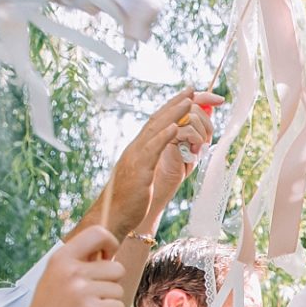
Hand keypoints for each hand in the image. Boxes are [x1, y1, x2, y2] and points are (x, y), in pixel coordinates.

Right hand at [29, 226, 125, 306]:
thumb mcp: (56, 279)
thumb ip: (79, 263)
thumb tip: (108, 250)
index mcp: (60, 259)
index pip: (97, 233)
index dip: (110, 242)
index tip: (107, 256)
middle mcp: (71, 272)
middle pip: (116, 267)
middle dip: (110, 282)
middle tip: (88, 297)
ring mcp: (83, 291)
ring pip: (118, 289)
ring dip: (108, 301)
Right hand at [93, 89, 221, 238]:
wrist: (113, 217)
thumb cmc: (131, 200)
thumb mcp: (146, 176)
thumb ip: (155, 162)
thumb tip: (168, 153)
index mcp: (140, 149)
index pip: (158, 123)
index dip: (173, 107)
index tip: (188, 94)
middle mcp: (137, 148)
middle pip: (157, 120)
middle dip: (175, 103)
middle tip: (192, 89)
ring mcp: (136, 157)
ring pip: (155, 130)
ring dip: (173, 113)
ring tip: (188, 100)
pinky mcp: (139, 170)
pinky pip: (152, 150)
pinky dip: (164, 137)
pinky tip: (176, 127)